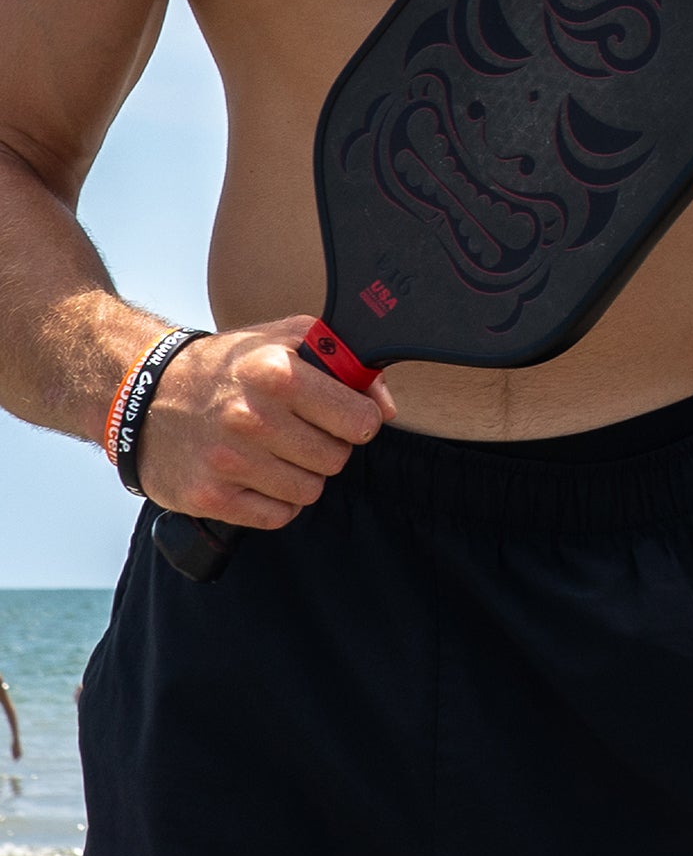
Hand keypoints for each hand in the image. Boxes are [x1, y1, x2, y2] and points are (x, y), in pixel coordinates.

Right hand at [135, 316, 394, 527]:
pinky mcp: (209, 496)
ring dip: (303, 475)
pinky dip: (277, 501)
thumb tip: (385, 406)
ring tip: (280, 452)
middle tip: (306, 433)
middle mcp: (252, 417)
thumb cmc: (228, 366)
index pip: (360, 419)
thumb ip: (344, 361)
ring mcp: (228, 460)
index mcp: (277, 372)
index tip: (348, 417)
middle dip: (330, 447)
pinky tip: (261, 476)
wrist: (144, 394)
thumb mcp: (285, 339)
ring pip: (310, 490)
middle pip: (336, 458)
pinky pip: (277, 516)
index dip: (361, 420)